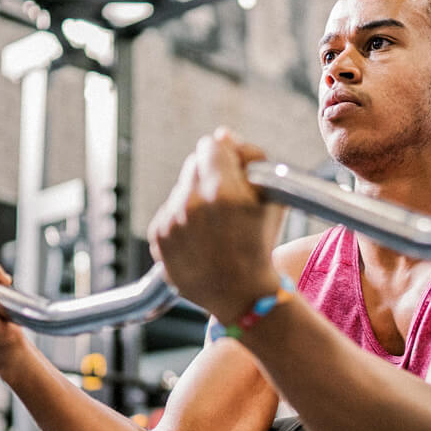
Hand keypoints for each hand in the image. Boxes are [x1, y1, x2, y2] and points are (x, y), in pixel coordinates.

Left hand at [148, 128, 285, 322]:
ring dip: (196, 199)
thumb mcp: (271, 199)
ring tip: (215, 228)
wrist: (243, 295)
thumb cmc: (261, 246)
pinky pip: (168, 212)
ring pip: (181, 189)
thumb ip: (249, 161)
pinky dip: (183, 221)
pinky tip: (201, 239)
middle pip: (194, 163)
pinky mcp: (158, 237)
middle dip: (211, 175)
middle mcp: (191, 204)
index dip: (227, 155)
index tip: (234, 169)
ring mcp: (172, 222)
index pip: (213, 144)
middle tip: (226, 200)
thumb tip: (224, 135)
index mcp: (222, 190)